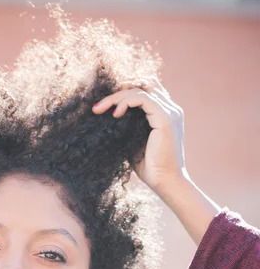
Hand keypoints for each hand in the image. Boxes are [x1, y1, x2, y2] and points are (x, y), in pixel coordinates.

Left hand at [92, 79, 189, 198]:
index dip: (123, 94)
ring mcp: (170, 112)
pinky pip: (142, 98)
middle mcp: (171, 109)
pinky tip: (115, 115)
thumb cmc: (151, 168)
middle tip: (97, 108)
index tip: (103, 107)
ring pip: (139, 90)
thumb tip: (109, 120)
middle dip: (117, 93)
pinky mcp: (166, 118)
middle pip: (141, 86)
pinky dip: (126, 102)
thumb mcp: (134, 143)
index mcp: (165, 114)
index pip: (145, 91)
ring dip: (116, 97)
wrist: (166, 183)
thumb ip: (128, 128)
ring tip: (100, 110)